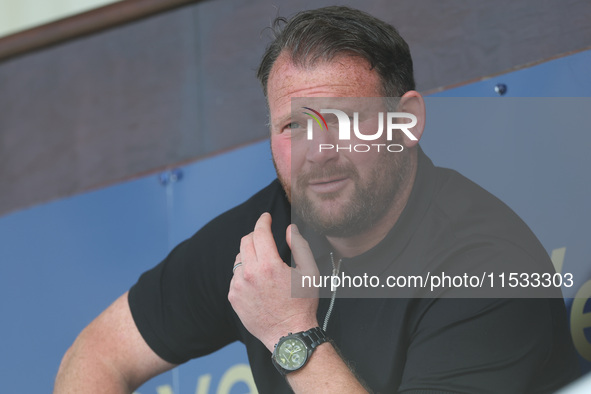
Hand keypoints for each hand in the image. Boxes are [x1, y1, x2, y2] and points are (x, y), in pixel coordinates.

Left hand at [228, 212, 319, 350]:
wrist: (288, 334)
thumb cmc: (302, 304)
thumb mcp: (309, 273)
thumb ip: (300, 246)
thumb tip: (289, 229)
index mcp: (269, 265)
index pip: (260, 232)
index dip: (263, 220)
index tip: (266, 217)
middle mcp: (250, 274)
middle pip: (246, 242)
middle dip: (256, 234)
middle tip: (265, 235)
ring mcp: (239, 286)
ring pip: (239, 259)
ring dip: (249, 254)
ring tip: (263, 262)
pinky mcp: (233, 297)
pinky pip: (235, 276)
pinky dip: (244, 273)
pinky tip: (257, 281)